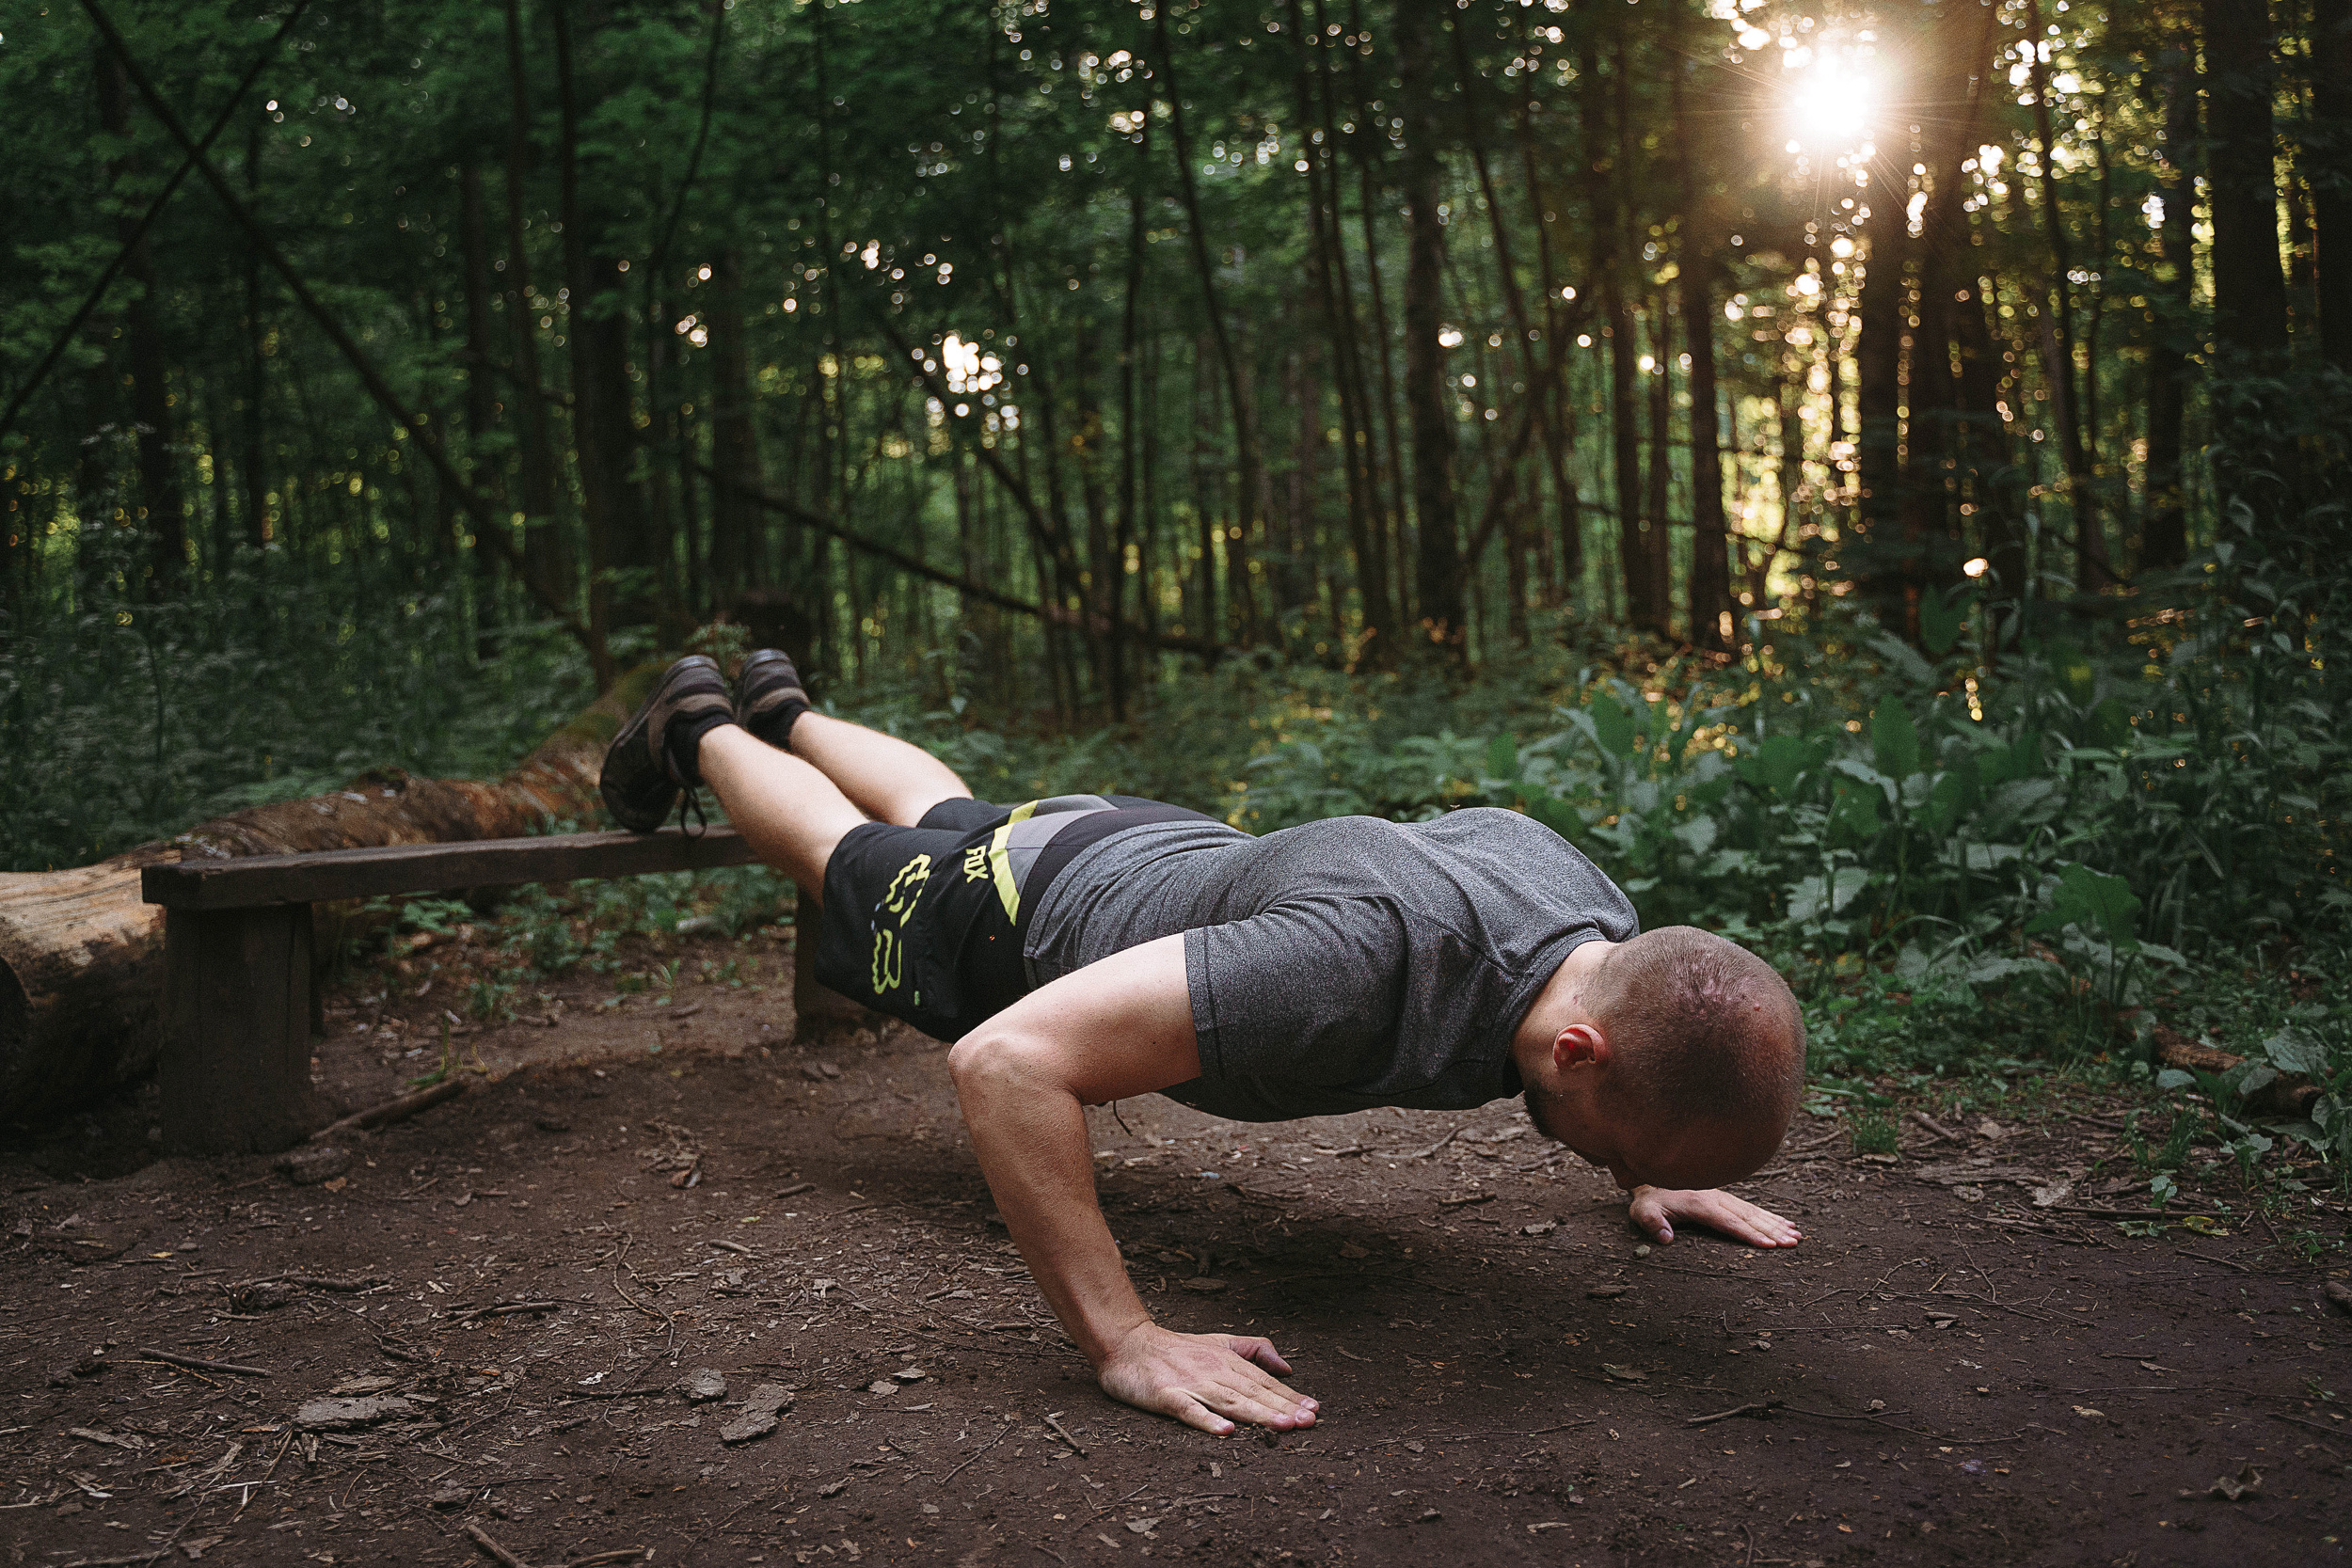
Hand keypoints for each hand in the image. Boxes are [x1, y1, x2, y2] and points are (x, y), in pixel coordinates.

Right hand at [1097, 1321, 1318, 1434]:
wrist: (1127, 1343)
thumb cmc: (1175, 1348)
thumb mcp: (1220, 1342)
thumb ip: (1254, 1351)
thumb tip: (1287, 1368)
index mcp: (1228, 1361)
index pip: (1264, 1381)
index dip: (1290, 1396)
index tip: (1314, 1410)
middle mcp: (1214, 1372)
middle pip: (1253, 1392)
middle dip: (1282, 1407)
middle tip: (1309, 1421)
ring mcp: (1191, 1384)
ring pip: (1229, 1401)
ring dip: (1257, 1414)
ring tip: (1282, 1426)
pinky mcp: (1167, 1396)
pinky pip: (1190, 1411)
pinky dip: (1208, 1421)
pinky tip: (1226, 1432)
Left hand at [1628, 1186, 1802, 1248]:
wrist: (1651, 1179)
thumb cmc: (1648, 1201)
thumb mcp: (1642, 1212)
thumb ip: (1652, 1224)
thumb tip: (1666, 1239)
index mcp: (1700, 1205)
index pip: (1729, 1223)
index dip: (1749, 1234)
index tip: (1769, 1245)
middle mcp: (1716, 1199)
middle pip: (1748, 1217)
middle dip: (1772, 1231)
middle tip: (1793, 1243)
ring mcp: (1722, 1197)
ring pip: (1754, 1211)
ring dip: (1776, 1223)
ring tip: (1797, 1235)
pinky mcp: (1725, 1198)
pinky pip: (1751, 1207)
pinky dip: (1770, 1215)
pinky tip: (1786, 1222)